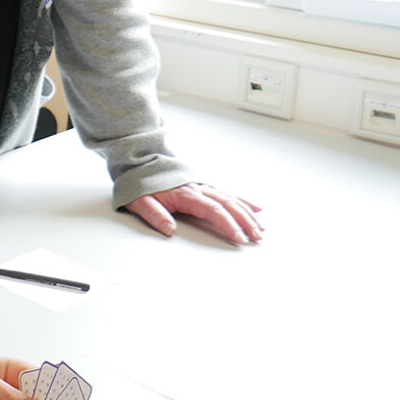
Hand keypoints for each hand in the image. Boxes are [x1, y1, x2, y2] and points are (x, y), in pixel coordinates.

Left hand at [126, 182, 263, 243]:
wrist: (138, 161)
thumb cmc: (139, 182)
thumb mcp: (140, 201)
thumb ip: (154, 215)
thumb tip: (169, 230)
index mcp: (186, 193)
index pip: (213, 210)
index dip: (228, 224)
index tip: (239, 237)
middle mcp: (198, 188)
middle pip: (228, 204)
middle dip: (245, 221)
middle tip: (257, 237)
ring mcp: (202, 186)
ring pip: (231, 199)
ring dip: (248, 214)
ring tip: (261, 229)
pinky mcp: (203, 186)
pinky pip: (227, 193)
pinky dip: (243, 200)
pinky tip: (256, 208)